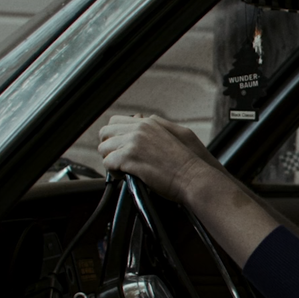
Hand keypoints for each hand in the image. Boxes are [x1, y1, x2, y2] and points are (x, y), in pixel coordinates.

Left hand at [98, 115, 214, 203]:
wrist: (194, 177)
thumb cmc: (190, 161)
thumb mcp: (179, 133)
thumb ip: (158, 125)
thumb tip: (142, 120)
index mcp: (149, 123)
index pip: (116, 122)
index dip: (114, 136)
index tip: (120, 148)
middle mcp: (139, 129)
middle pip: (105, 133)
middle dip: (108, 147)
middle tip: (118, 160)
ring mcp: (134, 142)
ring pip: (104, 148)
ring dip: (111, 160)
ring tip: (124, 169)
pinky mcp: (130, 158)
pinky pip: (108, 163)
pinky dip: (113, 172)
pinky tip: (125, 176)